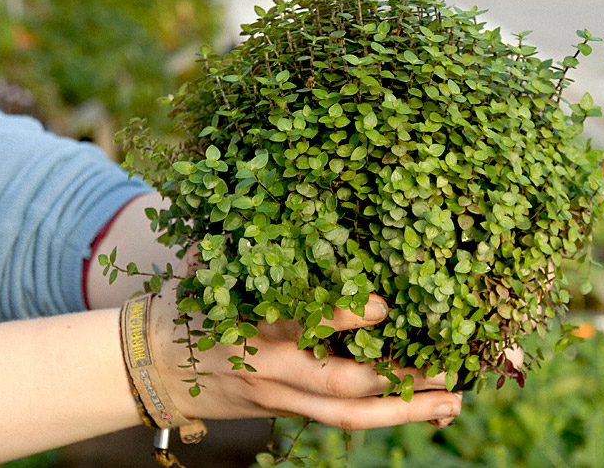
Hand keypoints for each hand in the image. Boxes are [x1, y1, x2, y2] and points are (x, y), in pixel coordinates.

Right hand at [148, 256, 461, 430]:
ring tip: (453, 399)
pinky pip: (342, 419)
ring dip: (405, 410)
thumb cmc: (183, 305)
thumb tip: (278, 183)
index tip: (383, 306)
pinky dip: (386, 414)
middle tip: (449, 365)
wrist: (149, 370)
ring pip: (348, 414)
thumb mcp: (207, 268)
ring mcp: (281, 397)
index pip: (301, 324)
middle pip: (341, 386)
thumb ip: (245, 242)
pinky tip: (426, 407)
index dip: (342, 317)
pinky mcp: (289, 410)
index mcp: (249, 325)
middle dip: (399, 379)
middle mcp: (270, 369)